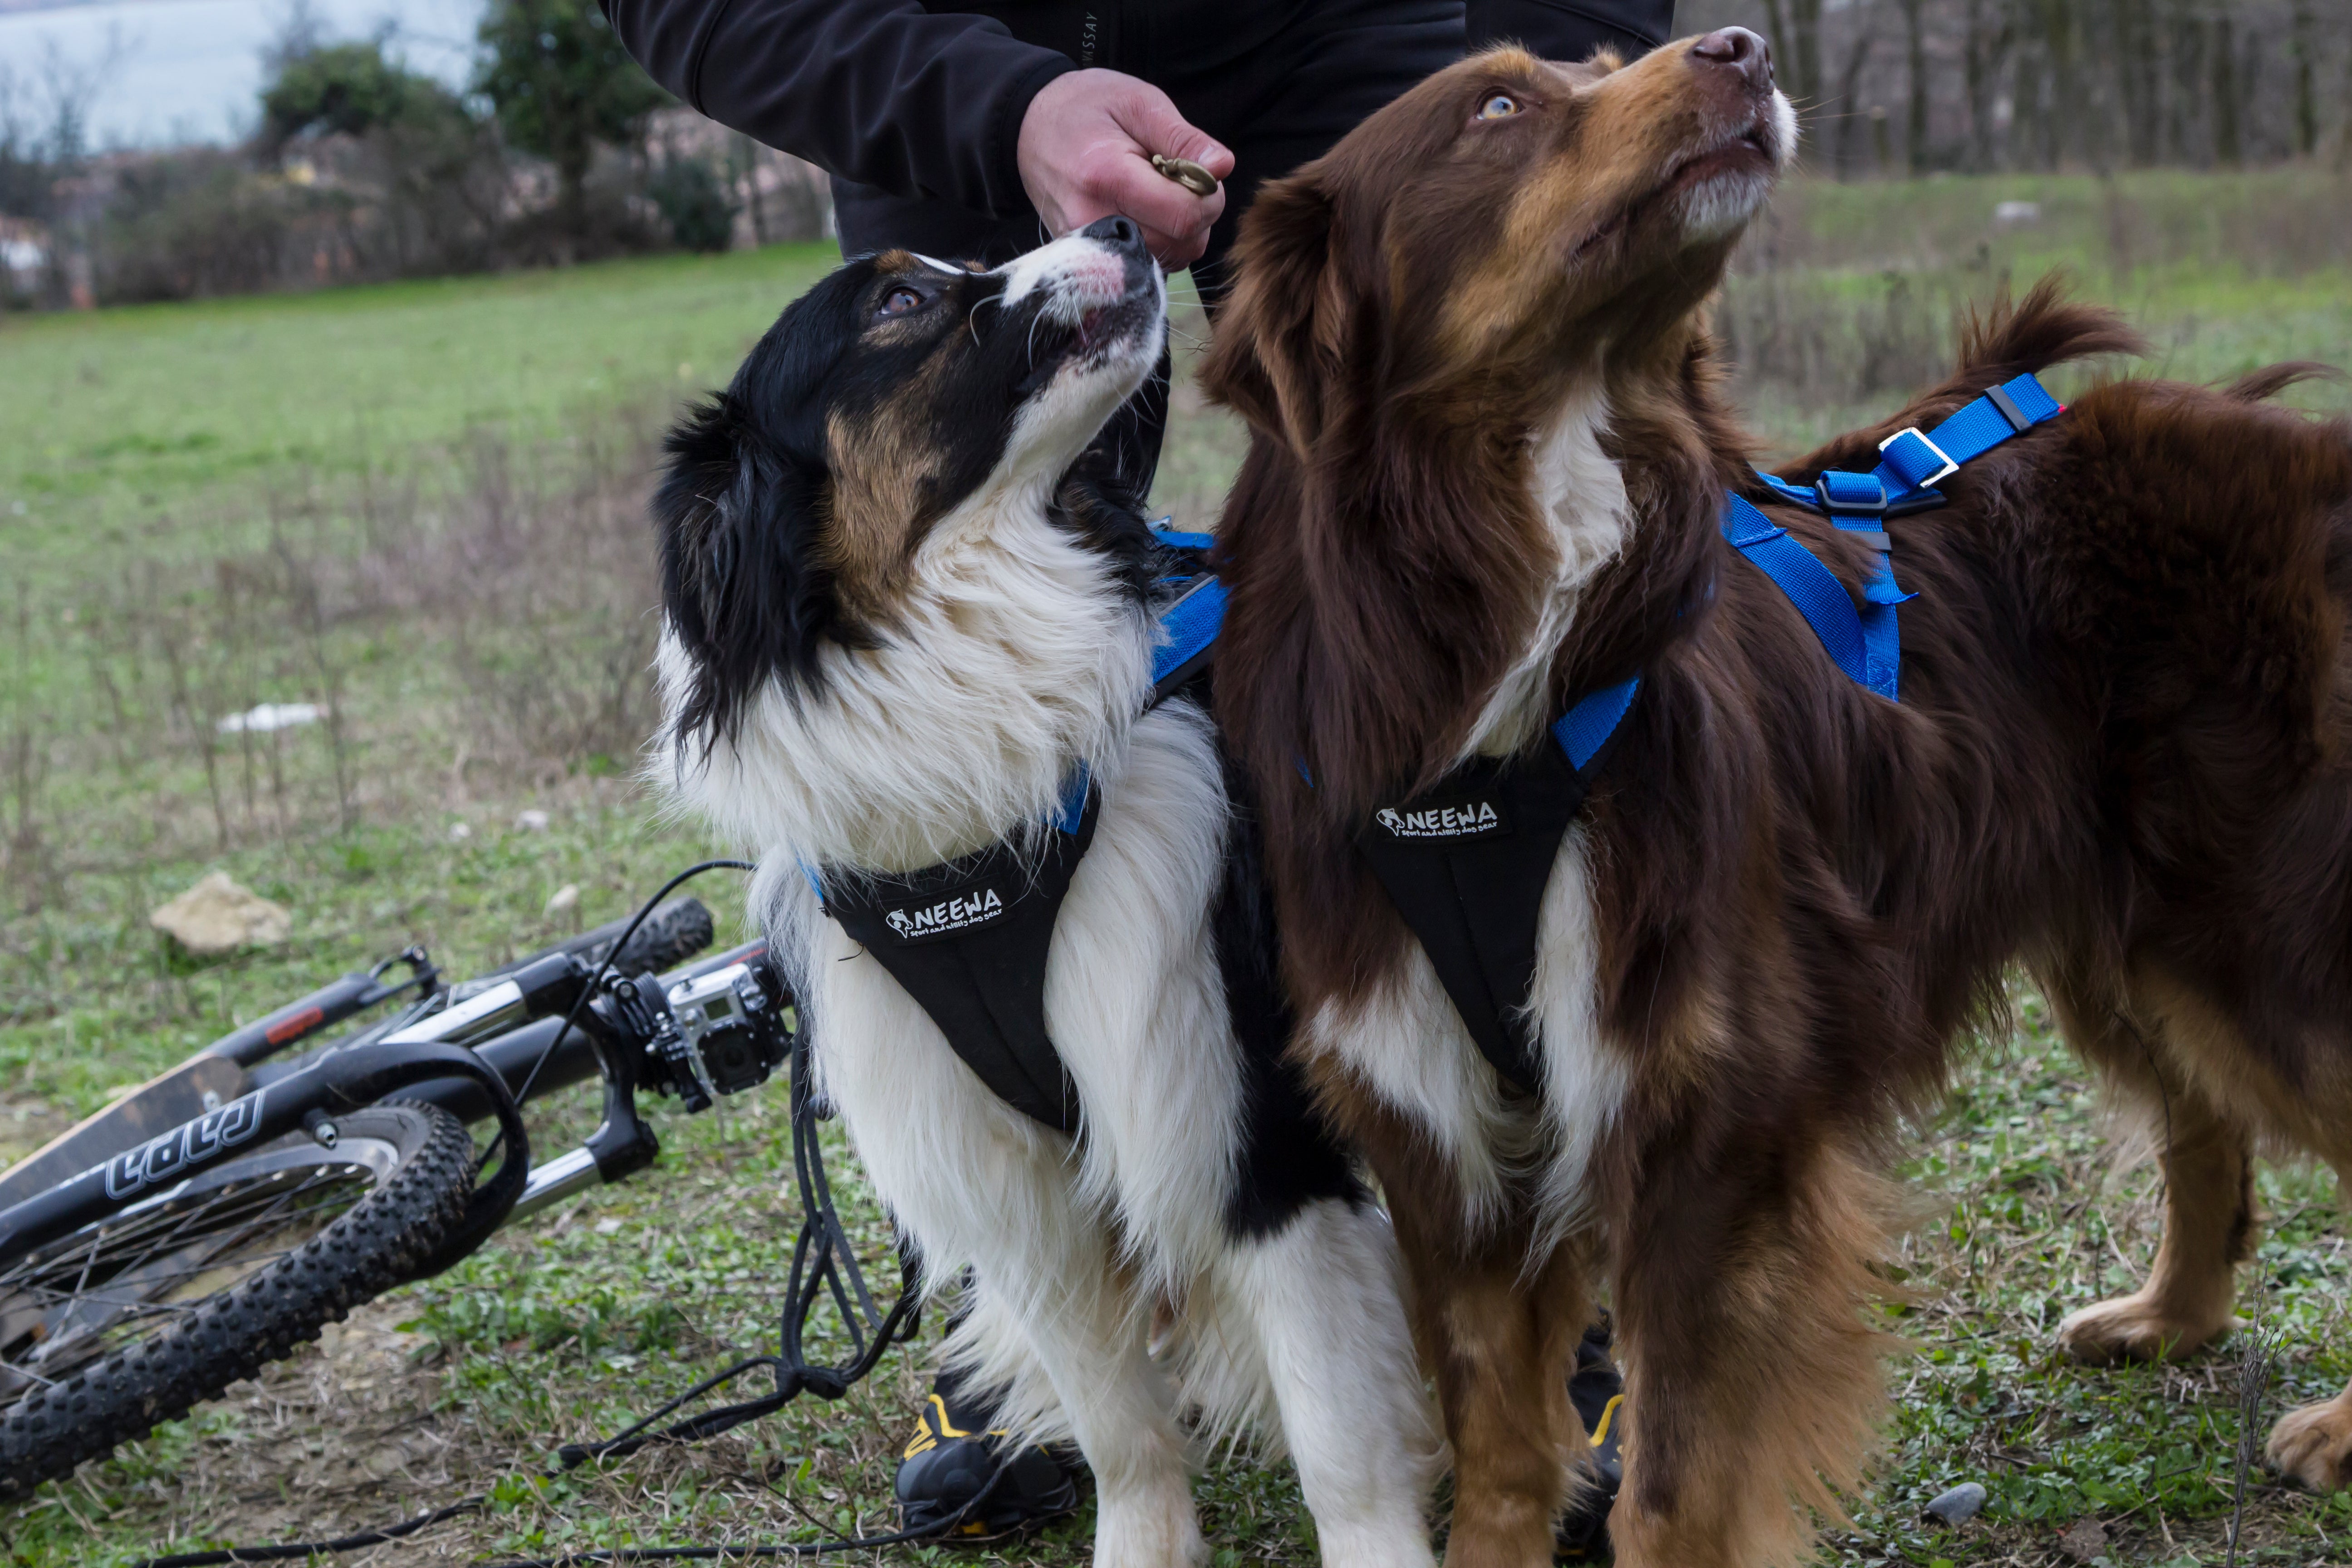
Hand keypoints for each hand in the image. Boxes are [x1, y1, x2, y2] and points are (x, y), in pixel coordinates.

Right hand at [1016, 69, 1233, 267]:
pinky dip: (1163, 243)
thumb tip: (1223, 167)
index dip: (1209, 196)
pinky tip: (1146, 212)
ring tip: (1158, 192)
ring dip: (1182, 230)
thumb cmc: (1087, 109)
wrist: (1029, 130)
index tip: (1200, 172)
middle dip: (1197, 213)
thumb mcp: (1139, 103)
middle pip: (1182, 243)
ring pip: (1171, 259)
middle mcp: (1093, 223)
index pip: (1185, 216)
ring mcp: (1088, 249)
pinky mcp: (1090, 262)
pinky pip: (1149, 267)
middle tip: (1176, 177)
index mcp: (1107, 177)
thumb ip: (1183, 137)